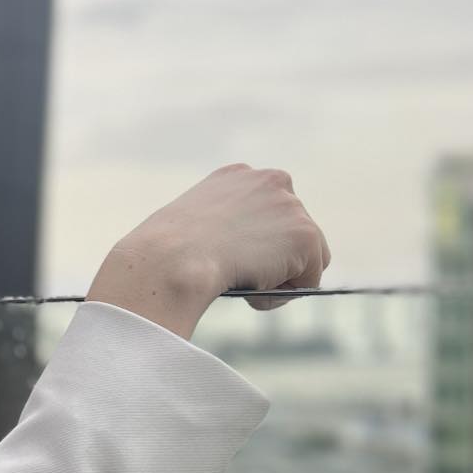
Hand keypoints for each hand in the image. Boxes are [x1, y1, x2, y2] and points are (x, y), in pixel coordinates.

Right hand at [110, 164, 330, 313]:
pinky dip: (281, 295)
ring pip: (305, 258)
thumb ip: (220, 233)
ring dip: (280, 279)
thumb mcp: (191, 231)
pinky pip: (307, 281)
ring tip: (246, 286)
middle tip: (247, 279)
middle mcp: (271, 181)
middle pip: (294, 230)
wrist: (171, 258)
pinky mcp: (305, 236)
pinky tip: (251, 288)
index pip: (268, 209)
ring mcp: (292, 206)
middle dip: (277, 260)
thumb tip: (244, 260)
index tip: (243, 258)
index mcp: (239, 176)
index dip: (258, 241)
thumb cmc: (165, 254)